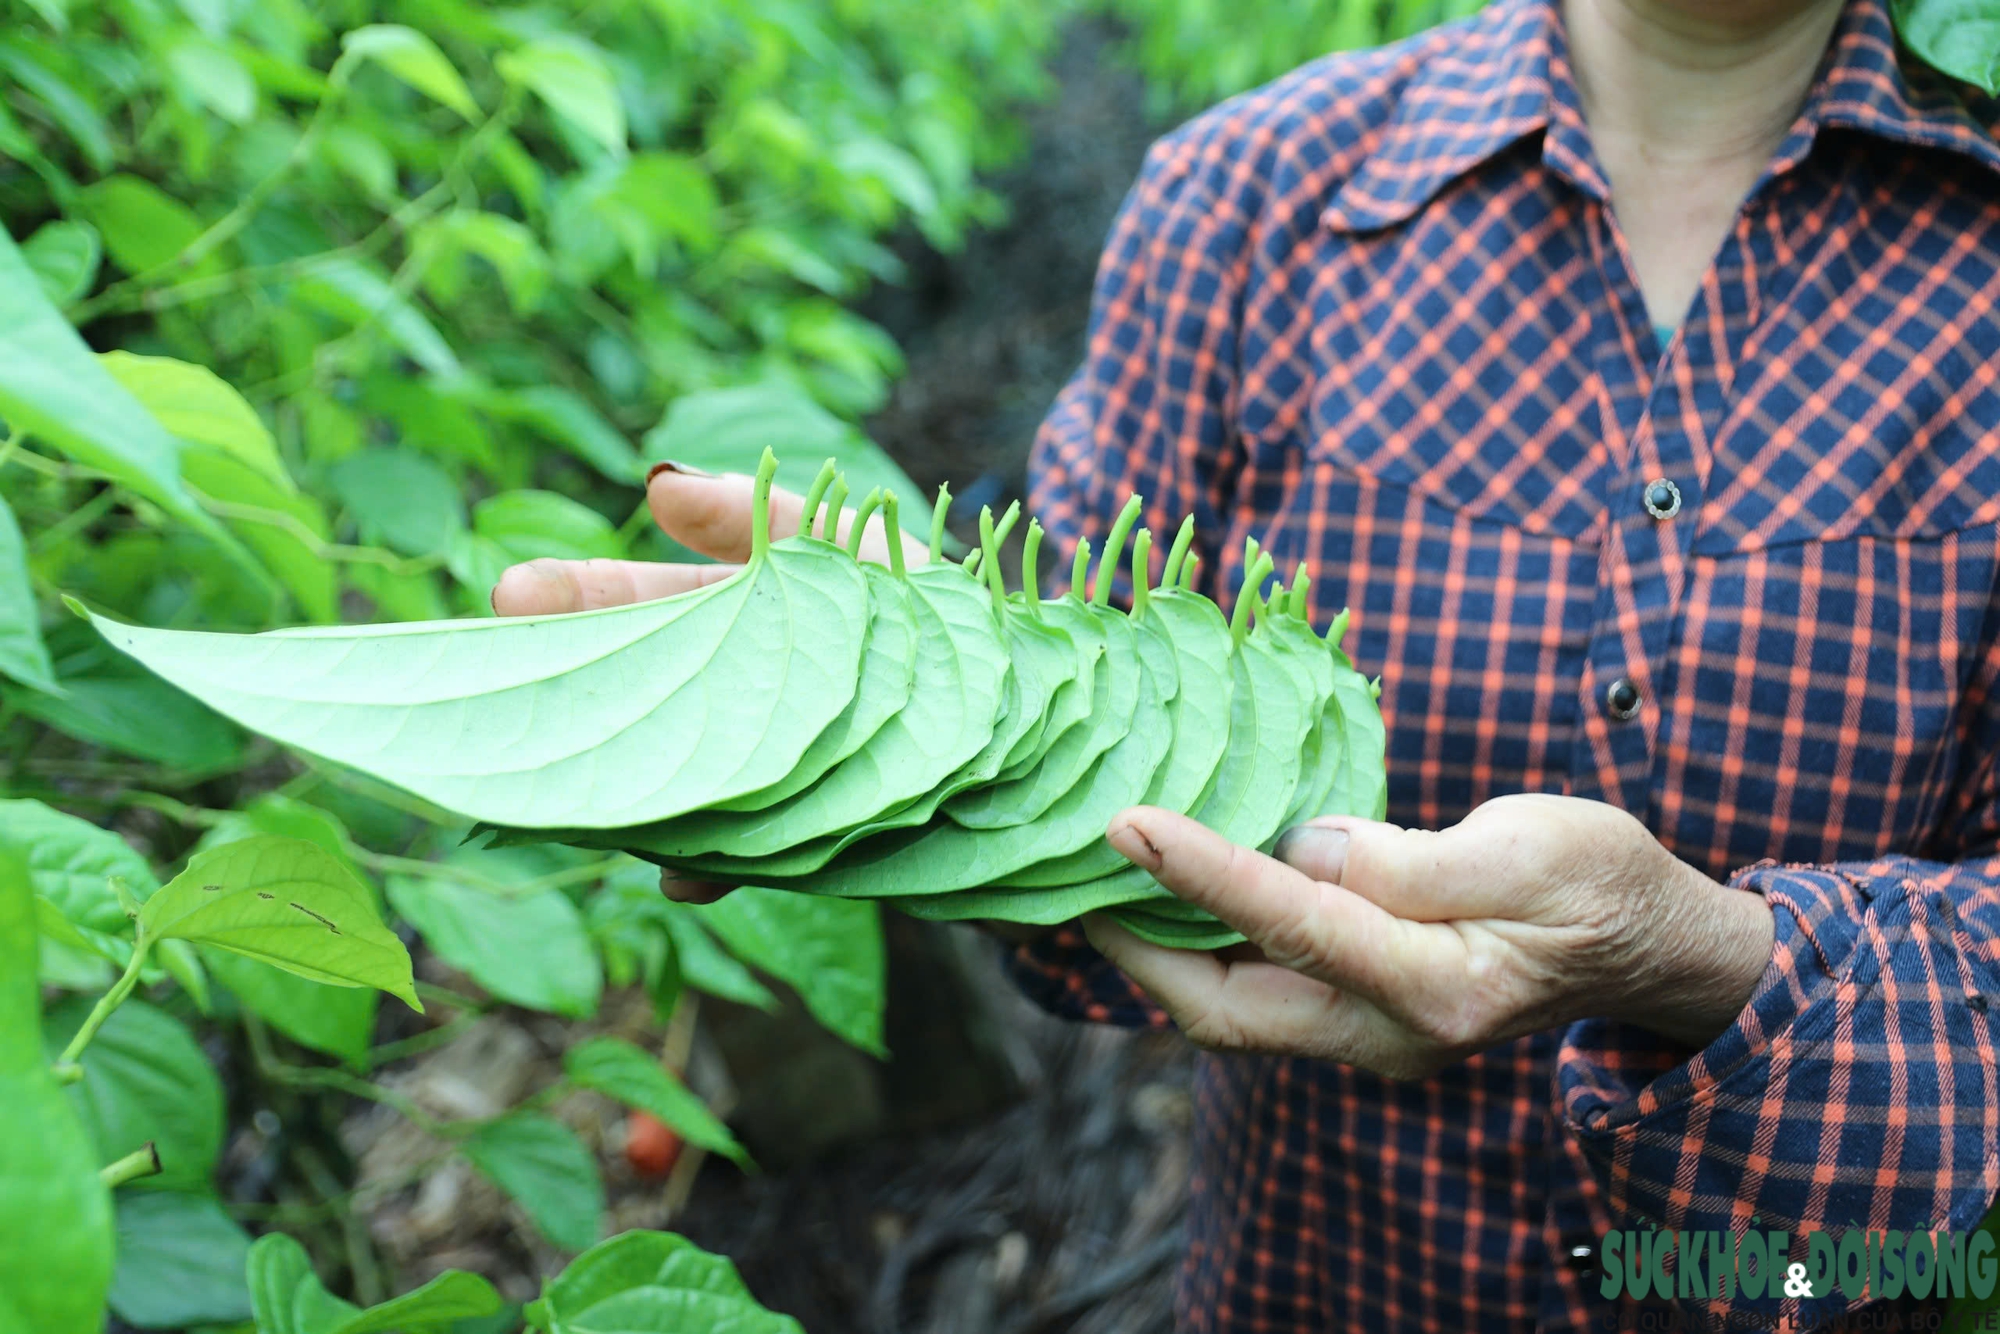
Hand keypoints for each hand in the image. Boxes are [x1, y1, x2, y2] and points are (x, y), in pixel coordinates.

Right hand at [489, 460, 929, 903]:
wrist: (1041, 722)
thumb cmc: (944, 619)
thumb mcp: (860, 547)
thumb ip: (767, 515)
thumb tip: (655, 483)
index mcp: (739, 617)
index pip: (643, 601)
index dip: (580, 599)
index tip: (511, 594)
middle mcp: (737, 696)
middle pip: (645, 690)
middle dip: (577, 687)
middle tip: (502, 680)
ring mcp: (767, 769)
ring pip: (677, 776)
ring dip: (627, 784)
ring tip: (569, 785)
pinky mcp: (809, 836)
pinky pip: (750, 855)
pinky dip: (715, 863)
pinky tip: (683, 871)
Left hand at [1087, 793, 1775, 1076]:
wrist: (1651, 950)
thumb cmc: (1603, 884)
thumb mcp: (1530, 845)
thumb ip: (1408, 859)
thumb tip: (1297, 847)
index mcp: (1438, 986)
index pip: (1295, 923)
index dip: (1203, 873)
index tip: (1127, 822)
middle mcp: (1389, 1034)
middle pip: (1226, 1011)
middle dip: (1136, 949)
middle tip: (1070, 872)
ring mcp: (1371, 1038)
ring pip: (1230, 1009)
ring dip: (1158, 950)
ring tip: (1101, 873)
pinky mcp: (1363, 1018)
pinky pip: (1257, 992)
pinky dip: (1205, 945)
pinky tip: (1173, 891)